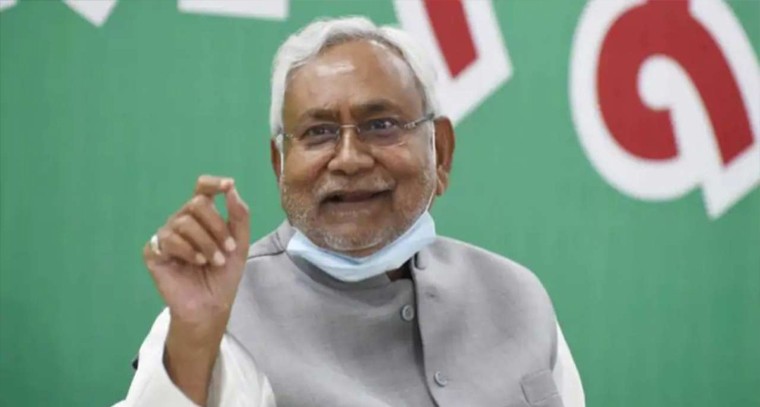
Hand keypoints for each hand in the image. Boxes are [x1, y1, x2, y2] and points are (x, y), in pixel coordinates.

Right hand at [142, 175, 249, 404]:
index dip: (213, 183)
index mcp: (202, 216)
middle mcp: (182, 221)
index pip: (202, 189)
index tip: (228, 186)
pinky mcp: (153, 251)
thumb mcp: (240, 244)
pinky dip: (187, 250)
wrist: (210, 305)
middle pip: (196, 204)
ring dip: (206, 242)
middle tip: (228, 249)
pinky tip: (197, 263)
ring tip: (215, 261)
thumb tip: (232, 189)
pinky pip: (168, 239)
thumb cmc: (224, 275)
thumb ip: (239, 216)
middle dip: (217, 226)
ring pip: (184, 222)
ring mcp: (166, 235)